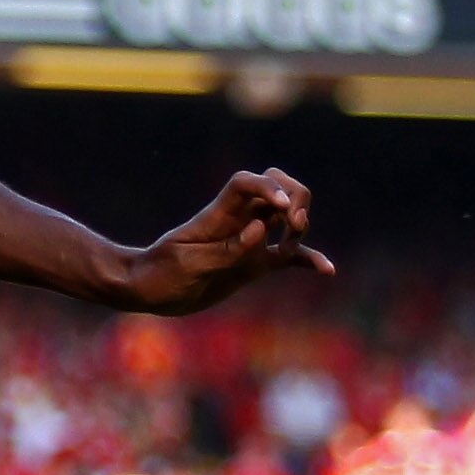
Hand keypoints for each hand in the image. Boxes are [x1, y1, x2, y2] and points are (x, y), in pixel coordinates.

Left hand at [117, 168, 332, 314]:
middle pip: (277, 187)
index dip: (269, 187)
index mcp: (217, 215)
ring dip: (300, 226)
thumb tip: (262, 231)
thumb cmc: (160, 274)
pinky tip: (327, 270)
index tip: (282, 208)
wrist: (147, 290)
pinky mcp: (255, 264)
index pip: (248, 183)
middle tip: (292, 225)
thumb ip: (227, 249)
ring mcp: (249, 241)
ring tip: (289, 249)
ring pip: (287, 217)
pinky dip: (307, 259)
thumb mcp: (189, 265)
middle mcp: (238, 221)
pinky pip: (287, 256)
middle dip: (294, 199)